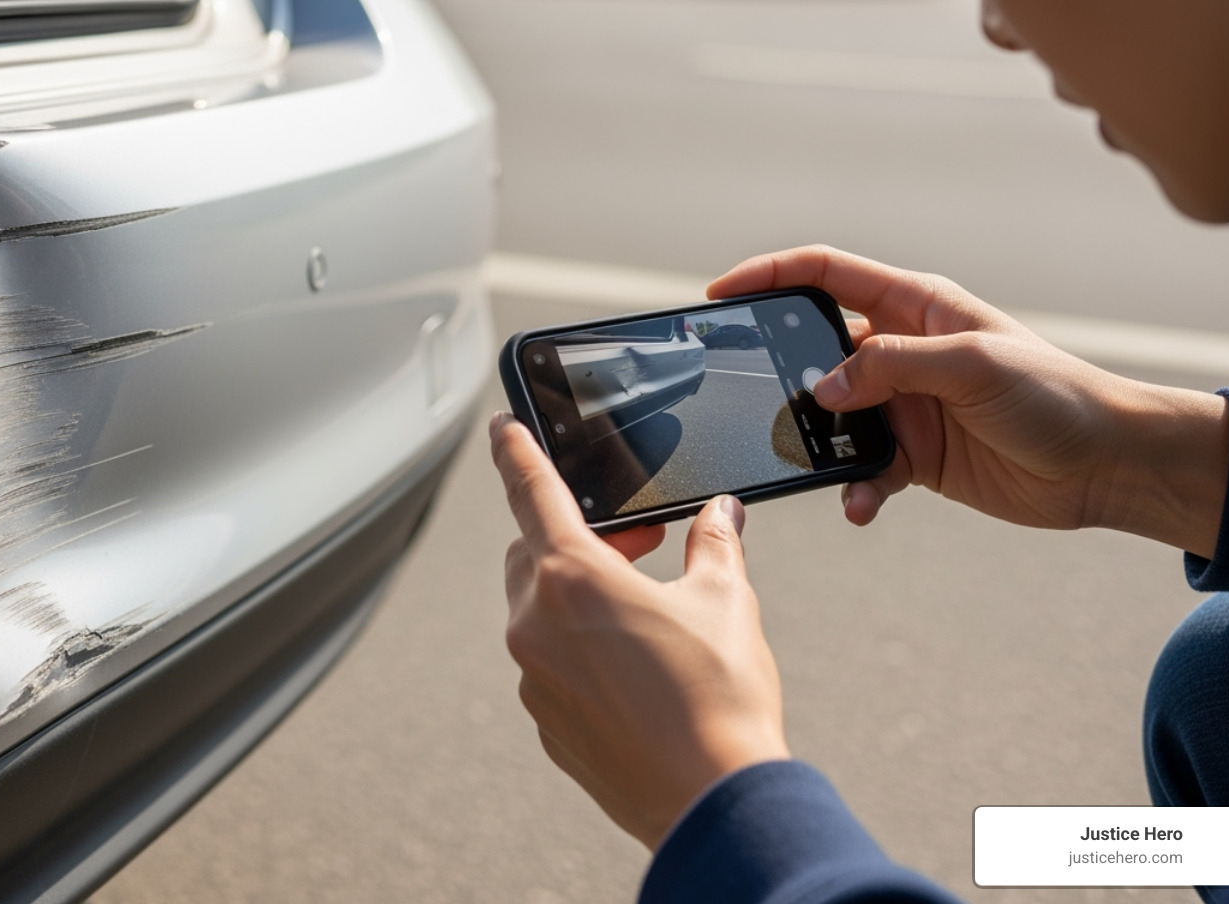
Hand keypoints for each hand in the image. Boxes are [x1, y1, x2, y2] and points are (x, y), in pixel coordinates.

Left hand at [490, 412, 788, 849]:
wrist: (712, 800)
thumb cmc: (720, 697)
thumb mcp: (725, 600)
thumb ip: (715, 544)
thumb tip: (721, 514)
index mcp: (572, 576)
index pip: (532, 490)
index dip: (515, 451)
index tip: (503, 428)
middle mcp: (536, 623)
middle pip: (534, 552)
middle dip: (580, 537)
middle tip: (639, 545)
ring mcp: (534, 678)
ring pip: (539, 610)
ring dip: (579, 595)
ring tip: (644, 608)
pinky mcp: (545, 722)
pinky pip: (550, 665)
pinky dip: (580, 650)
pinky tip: (635, 668)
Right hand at [709, 246, 1228, 555]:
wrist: (1108, 464)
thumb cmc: (1057, 394)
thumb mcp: (970, 365)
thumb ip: (890, 367)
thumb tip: (822, 390)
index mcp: (915, 305)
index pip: (826, 275)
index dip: (770, 276)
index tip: (720, 295)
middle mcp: (903, 349)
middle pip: (817, 349)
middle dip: (782, 375)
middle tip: (747, 400)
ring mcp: (905, 403)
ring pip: (833, 418)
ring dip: (820, 445)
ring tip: (815, 465)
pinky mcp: (914, 454)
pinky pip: (863, 468)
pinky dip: (854, 487)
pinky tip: (859, 505)